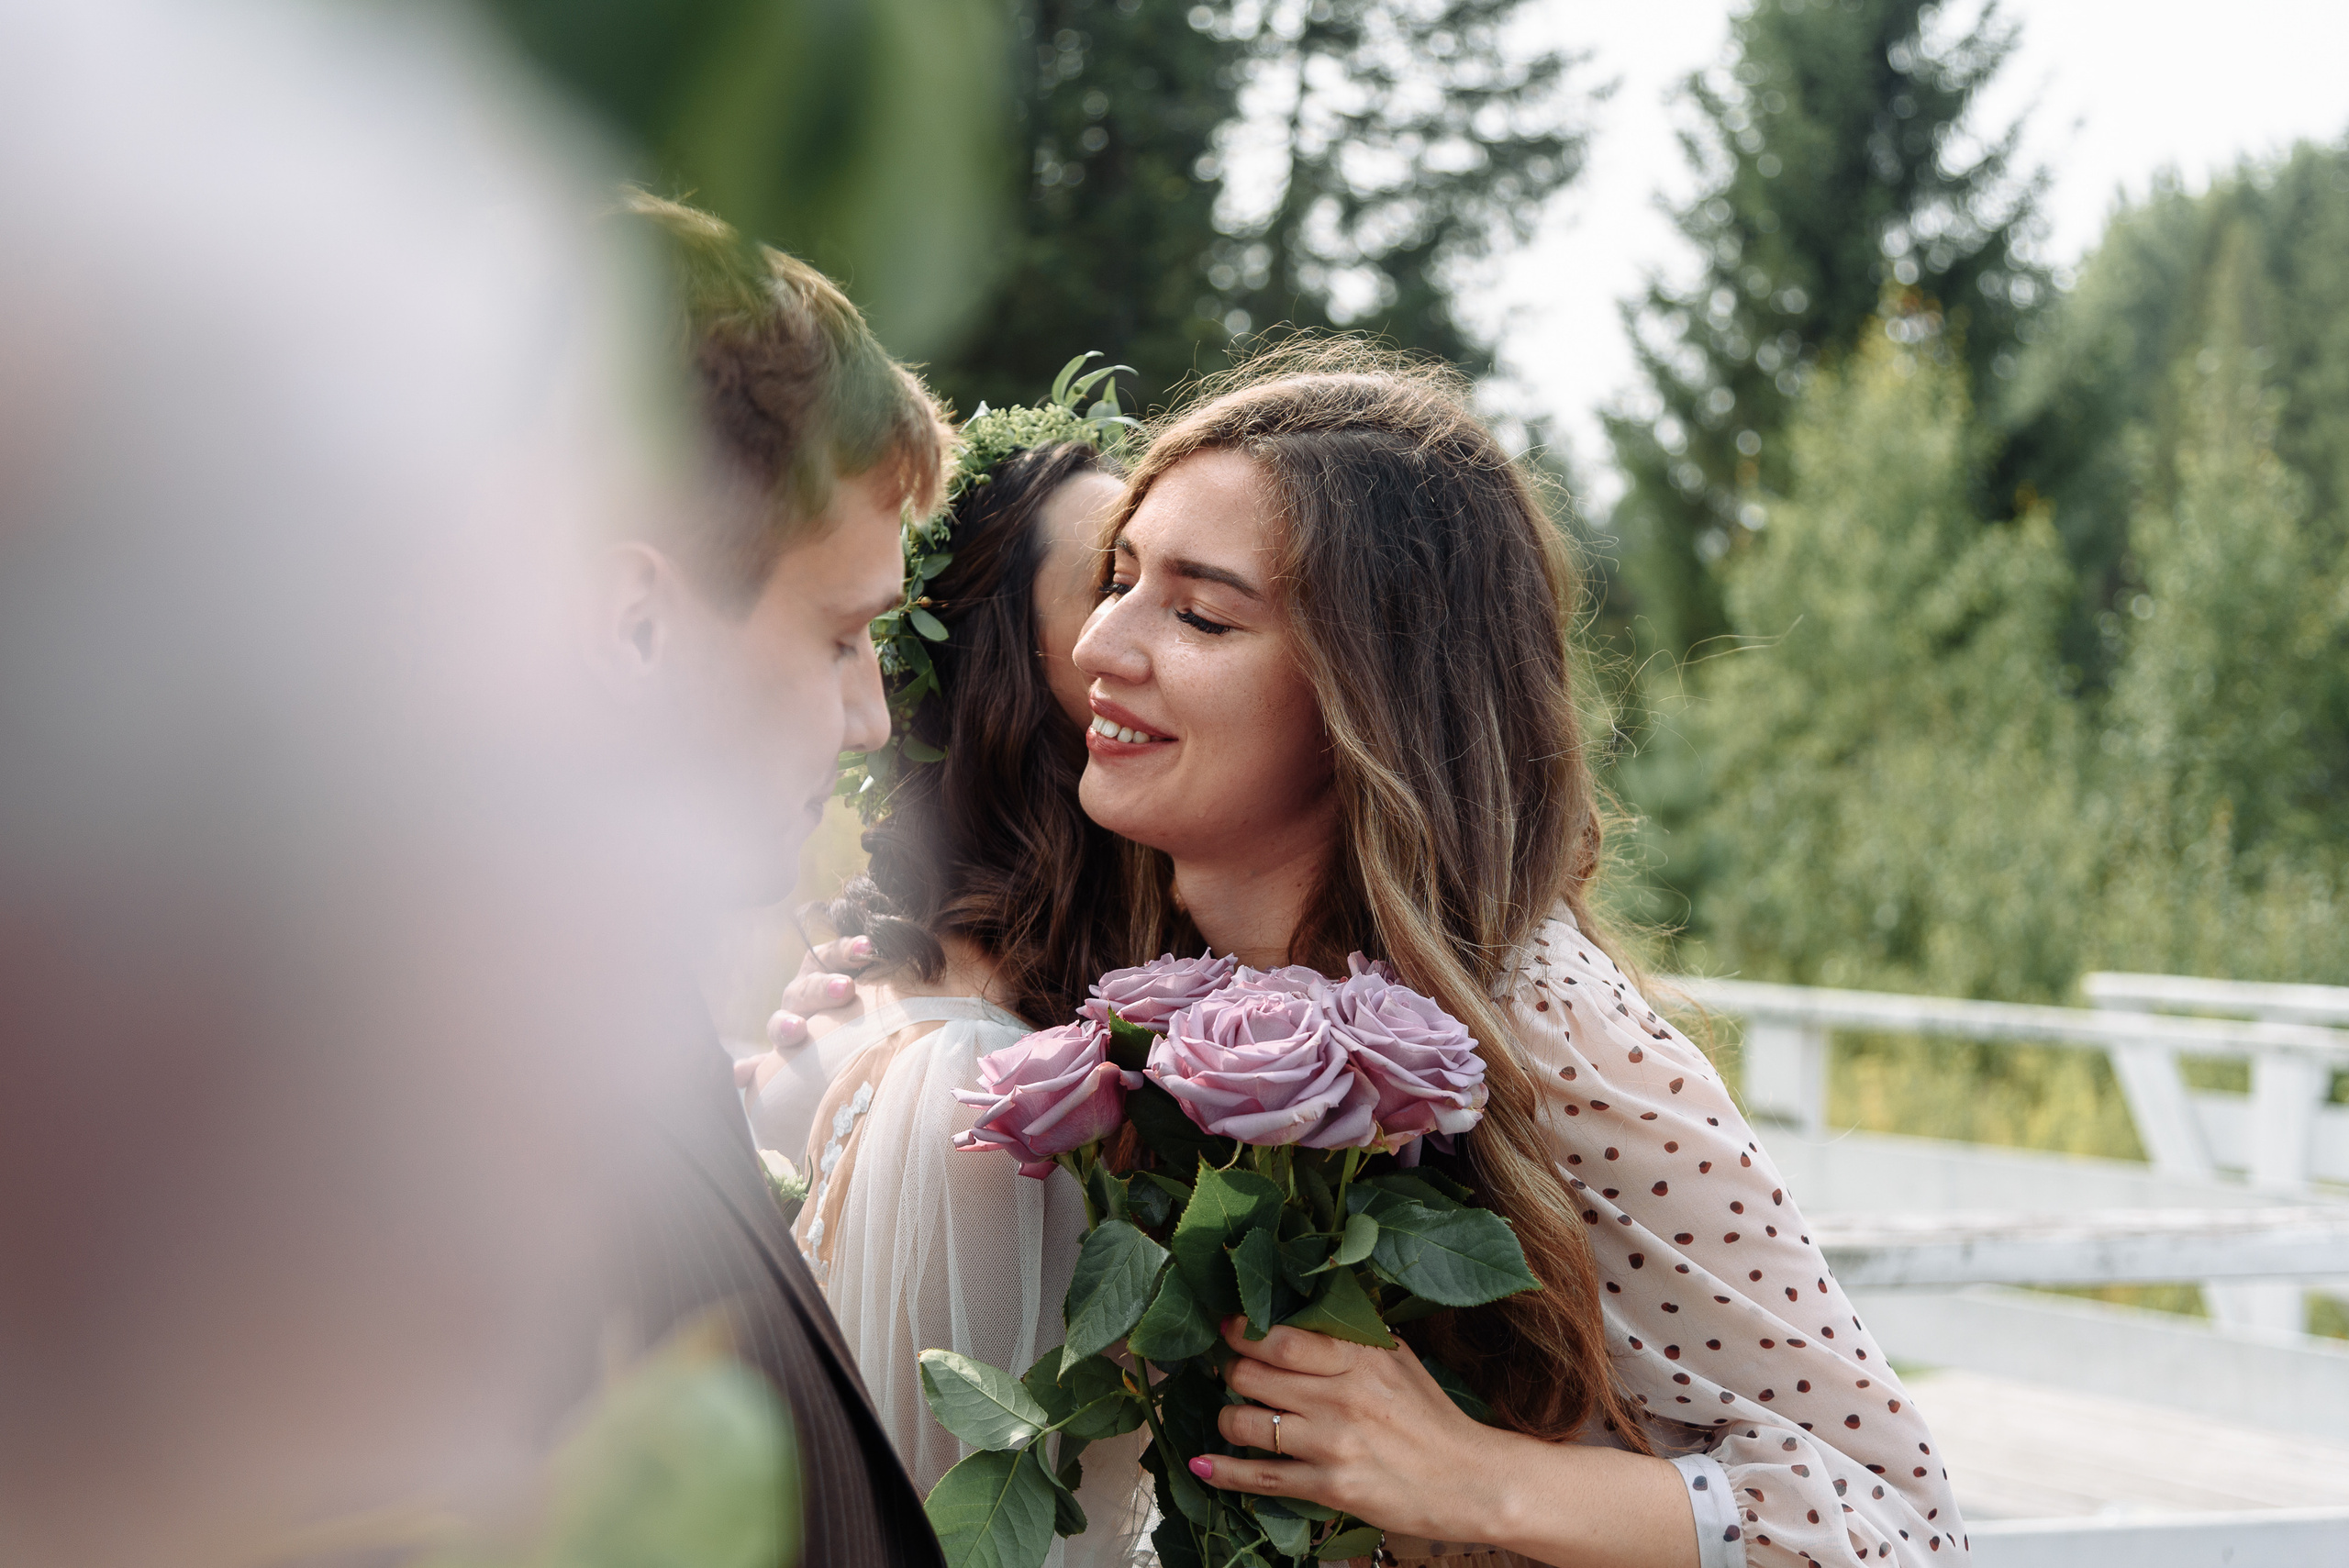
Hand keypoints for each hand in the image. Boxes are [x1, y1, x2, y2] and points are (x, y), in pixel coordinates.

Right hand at [732, 935, 873, 1089]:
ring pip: (779, 1024)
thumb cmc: (860, 1011)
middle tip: (847, 988)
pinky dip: (747, 1070)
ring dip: (786, 1027)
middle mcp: (799, 999)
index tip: (866, 947)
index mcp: (820, 975)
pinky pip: (755, 1066)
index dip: (845, 949)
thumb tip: (871, 945)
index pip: (828, 955)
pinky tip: (742, 1073)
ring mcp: (785, 1028)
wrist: (842, 1055)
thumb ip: (867, 969)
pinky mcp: (772, 1062)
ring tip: (798, 1029)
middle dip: (824, 988)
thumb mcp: (864, 992)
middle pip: (806, 990)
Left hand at [1200, 1316, 1494, 1541]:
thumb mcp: (1398, 1360)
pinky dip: (1224, 1471)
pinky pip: (1261, 1478)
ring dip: (1228, 1419)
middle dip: (1232, 1372)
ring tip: (1234, 1417)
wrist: (1469, 1481)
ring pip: (1247, 1423)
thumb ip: (1351, 1337)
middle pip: (1253, 1376)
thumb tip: (1301, 1314)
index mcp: (1360, 1358)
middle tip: (1233, 1373)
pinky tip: (1203, 1465)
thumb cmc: (1431, 1416)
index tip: (1229, 1327)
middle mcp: (1341, 1397)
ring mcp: (1333, 1444)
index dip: (1242, 1331)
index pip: (1281, 1338)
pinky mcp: (1330, 1488)